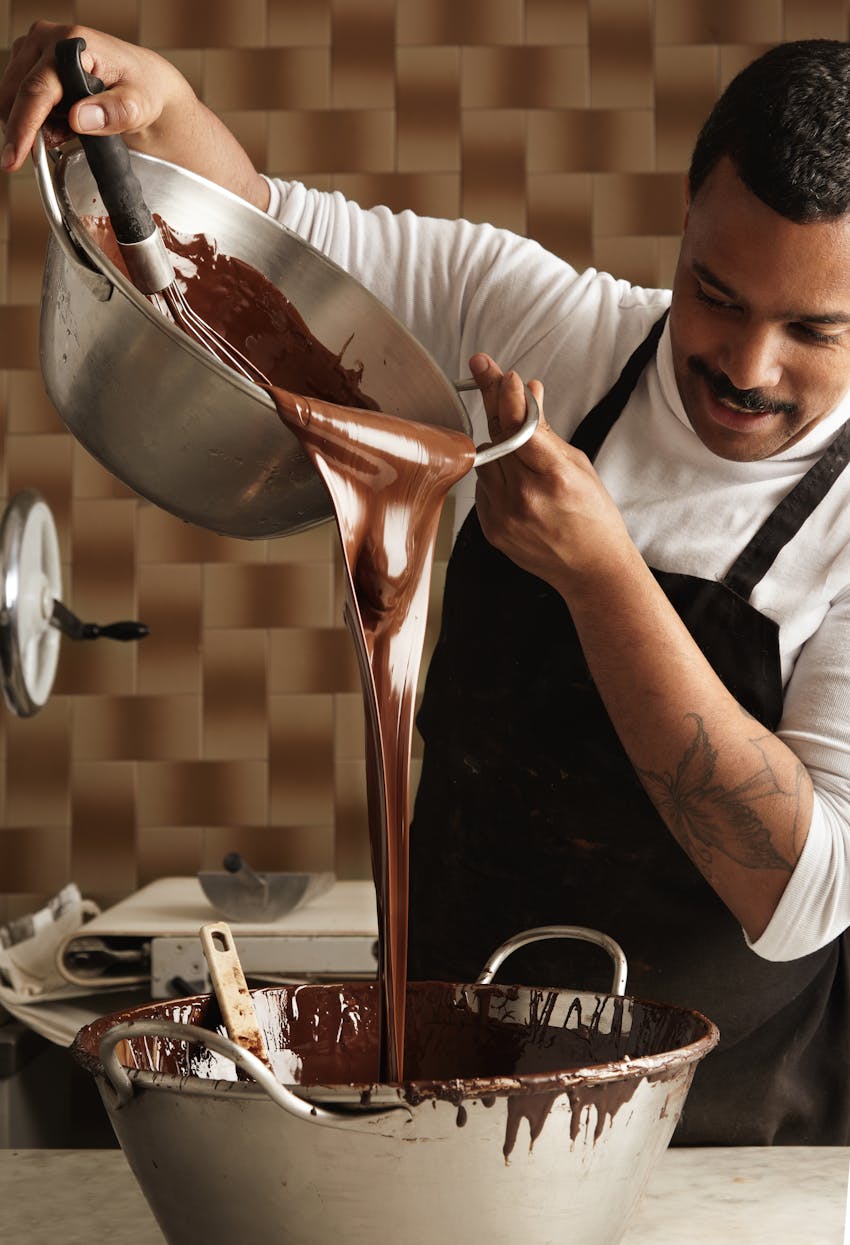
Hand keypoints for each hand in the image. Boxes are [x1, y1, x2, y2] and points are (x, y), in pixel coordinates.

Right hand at [0, 20, 195, 170]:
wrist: (144, 81)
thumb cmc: (142, 89)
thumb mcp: (138, 106)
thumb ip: (113, 112)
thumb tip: (79, 118)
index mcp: (73, 44)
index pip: (36, 90)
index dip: (22, 126)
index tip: (14, 157)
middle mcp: (48, 39)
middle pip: (16, 93)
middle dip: (27, 129)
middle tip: (57, 145)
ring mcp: (37, 48)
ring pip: (14, 97)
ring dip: (34, 123)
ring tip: (69, 129)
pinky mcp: (32, 59)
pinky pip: (19, 96)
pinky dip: (36, 117)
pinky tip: (62, 121)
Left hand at [470, 352, 636, 598]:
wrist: (591, 570)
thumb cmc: (594, 517)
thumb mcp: (579, 466)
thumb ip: (546, 431)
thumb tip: (529, 390)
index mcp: (554, 478)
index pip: (520, 426)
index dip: (508, 396)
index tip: (501, 374)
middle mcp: (525, 497)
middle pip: (497, 436)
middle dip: (494, 401)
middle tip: (482, 368)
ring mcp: (505, 515)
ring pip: (486, 460)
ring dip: (497, 443)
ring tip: (520, 449)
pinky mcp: (491, 529)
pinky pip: (483, 486)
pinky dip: (496, 474)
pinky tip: (516, 481)